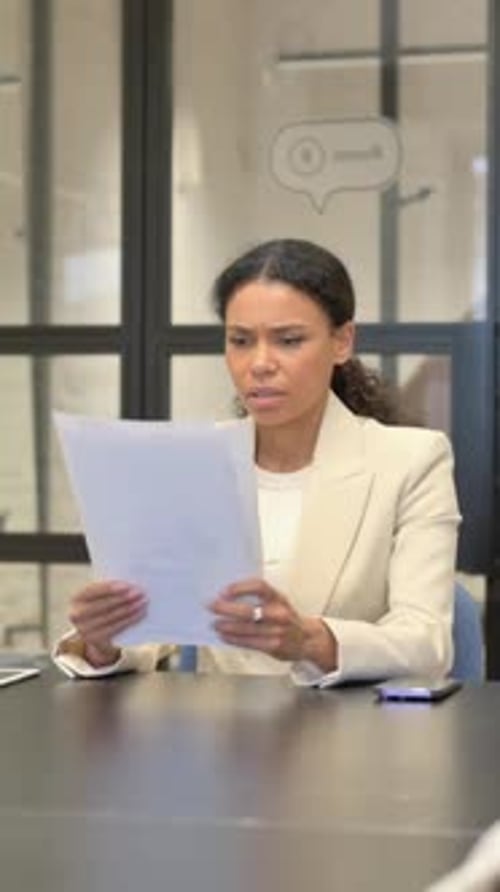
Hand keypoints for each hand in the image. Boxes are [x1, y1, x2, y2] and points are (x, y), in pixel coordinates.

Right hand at [68, 580, 147, 667]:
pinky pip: (116, 628)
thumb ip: (109, 589)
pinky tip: (140, 614)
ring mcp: (84, 629)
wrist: (96, 634)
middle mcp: (76, 615)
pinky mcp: (94, 640)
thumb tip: (130, 584)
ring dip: (130, 609)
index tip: (127, 586)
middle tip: (139, 593)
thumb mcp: (100, 596)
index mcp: (76, 598)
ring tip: (143, 602)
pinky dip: (130, 620)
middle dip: (123, 598)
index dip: (110, 588)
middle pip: (103, 605)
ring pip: (111, 617)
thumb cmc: (101, 607)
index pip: (93, 590)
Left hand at [208, 578, 337, 670]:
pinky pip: (248, 642)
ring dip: (226, 626)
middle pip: (248, 611)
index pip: (259, 587)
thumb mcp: (278, 601)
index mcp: (279, 598)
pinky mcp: (272, 646)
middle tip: (211, 606)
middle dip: (226, 609)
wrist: (307, 639)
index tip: (224, 591)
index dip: (240, 588)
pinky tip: (224, 635)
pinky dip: (233, 639)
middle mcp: (279, 613)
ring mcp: (276, 631)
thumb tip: (228, 595)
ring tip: (214, 624)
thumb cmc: (287, 617)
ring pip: (245, 629)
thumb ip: (259, 598)